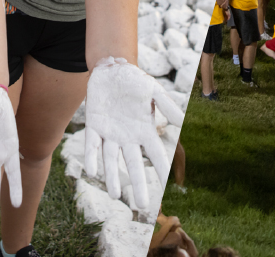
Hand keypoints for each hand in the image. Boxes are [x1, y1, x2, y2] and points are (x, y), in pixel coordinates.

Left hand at [84, 57, 185, 211]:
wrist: (112, 69)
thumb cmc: (136, 80)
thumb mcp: (154, 90)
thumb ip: (167, 105)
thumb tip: (182, 121)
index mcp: (144, 130)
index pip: (155, 153)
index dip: (161, 168)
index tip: (168, 185)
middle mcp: (127, 137)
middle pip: (133, 165)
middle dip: (138, 185)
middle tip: (142, 205)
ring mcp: (110, 134)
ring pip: (111, 160)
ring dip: (112, 178)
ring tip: (115, 196)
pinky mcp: (94, 127)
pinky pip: (92, 146)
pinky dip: (92, 158)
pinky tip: (92, 172)